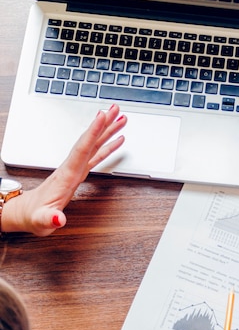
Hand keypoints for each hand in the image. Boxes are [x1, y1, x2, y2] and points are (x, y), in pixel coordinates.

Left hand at [2, 104, 125, 235]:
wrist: (26, 213)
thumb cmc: (34, 216)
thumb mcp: (41, 221)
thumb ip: (50, 219)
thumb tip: (59, 219)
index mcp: (67, 174)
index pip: (82, 148)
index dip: (93, 132)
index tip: (102, 116)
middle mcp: (72, 167)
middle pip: (90, 140)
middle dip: (103, 123)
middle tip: (115, 109)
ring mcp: (76, 168)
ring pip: (94, 144)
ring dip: (107, 130)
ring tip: (121, 118)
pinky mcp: (78, 173)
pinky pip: (96, 155)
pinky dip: (108, 146)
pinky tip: (117, 140)